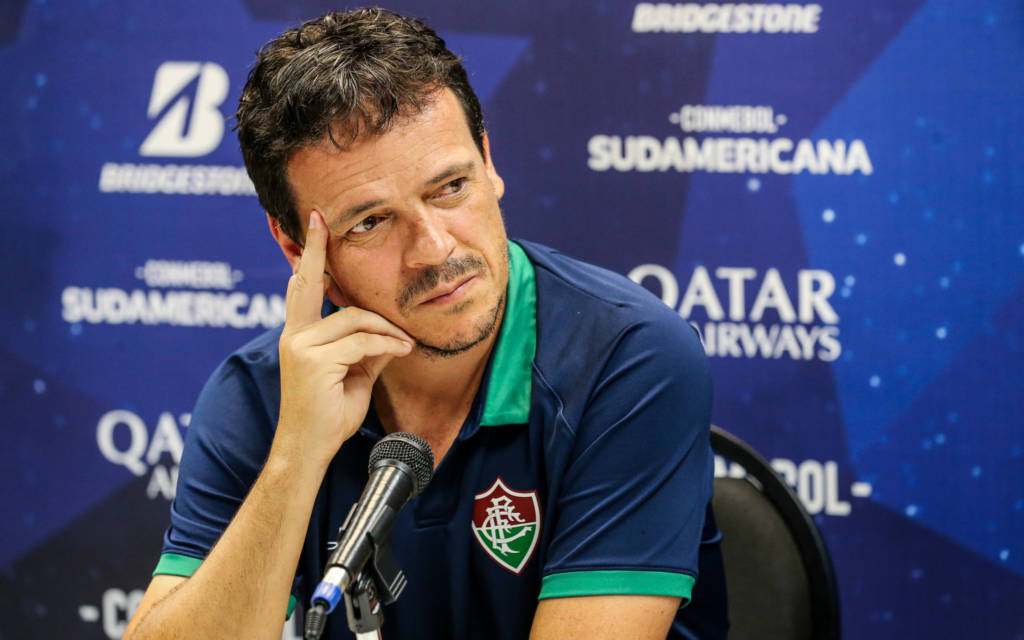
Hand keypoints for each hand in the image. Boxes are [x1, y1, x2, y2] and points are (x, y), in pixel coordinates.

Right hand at [273, 210, 412, 467]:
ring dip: (385, 329)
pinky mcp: (314, 361)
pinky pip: (362, 341)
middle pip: (310, 284)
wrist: (310, 449)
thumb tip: (390, 332)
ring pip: (354, 319)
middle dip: (315, 249)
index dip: (309, 258)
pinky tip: (402, 351)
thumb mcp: (355, 375)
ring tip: (405, 344)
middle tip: (320, 219)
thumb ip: (368, 348)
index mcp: (298, 336)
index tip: (314, 227)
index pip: (304, 289)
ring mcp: (301, 347)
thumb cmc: (329, 416)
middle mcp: (294, 336)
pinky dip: (387, 344)